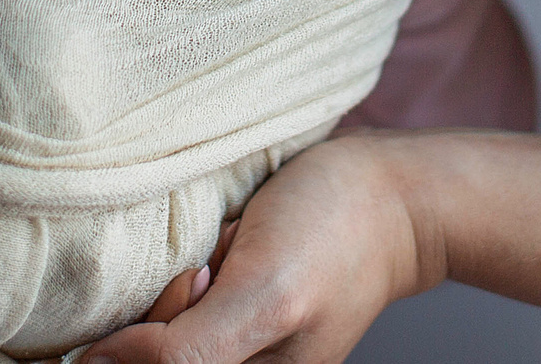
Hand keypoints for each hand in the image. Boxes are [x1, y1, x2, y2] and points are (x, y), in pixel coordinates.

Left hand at [90, 137, 430, 363]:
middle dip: (175, 294)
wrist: (393, 192)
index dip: (156, 323)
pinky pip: (187, 292)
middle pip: (148, 345)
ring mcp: (235, 338)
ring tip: (239, 245)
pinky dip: (201, 260)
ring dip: (189, 272)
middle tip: (225, 258)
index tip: (200, 280)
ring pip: (163, 315)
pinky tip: (238, 243)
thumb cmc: (338, 234)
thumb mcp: (266, 295)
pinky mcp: (234, 306)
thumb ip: (187, 350)